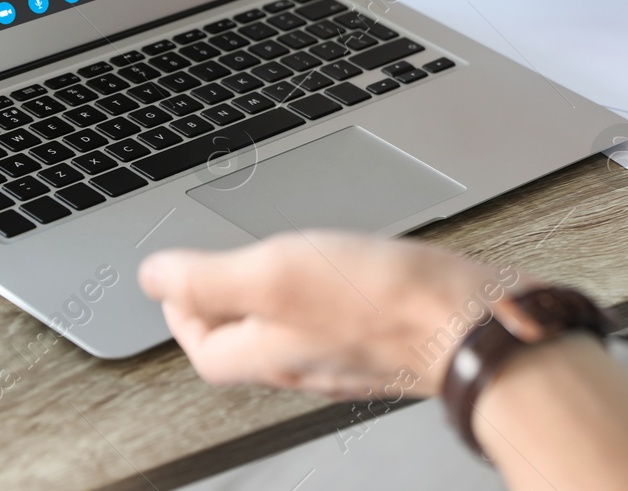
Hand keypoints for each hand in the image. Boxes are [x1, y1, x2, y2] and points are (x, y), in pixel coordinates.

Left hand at [140, 232, 537, 398]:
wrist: (475, 323)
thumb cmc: (384, 302)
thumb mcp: (274, 274)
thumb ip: (207, 278)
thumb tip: (152, 278)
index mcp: (269, 353)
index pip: (204, 348)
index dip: (182, 313)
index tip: (177, 283)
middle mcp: (308, 364)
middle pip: (249, 344)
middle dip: (229, 306)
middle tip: (221, 272)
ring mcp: (353, 356)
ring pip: (297, 332)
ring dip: (279, 298)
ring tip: (278, 263)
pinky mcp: (392, 341)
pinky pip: (344, 322)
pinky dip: (330, 296)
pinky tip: (347, 269)